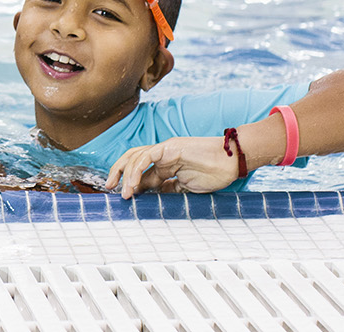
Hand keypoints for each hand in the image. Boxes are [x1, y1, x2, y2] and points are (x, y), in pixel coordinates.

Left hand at [106, 137, 238, 198]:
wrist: (233, 161)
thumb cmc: (215, 174)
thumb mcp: (186, 187)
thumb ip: (169, 189)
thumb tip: (154, 196)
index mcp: (165, 164)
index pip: (140, 171)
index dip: (130, 183)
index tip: (124, 196)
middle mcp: (162, 155)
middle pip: (131, 159)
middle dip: (117, 173)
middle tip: (110, 189)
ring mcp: (164, 149)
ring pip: (135, 157)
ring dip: (125, 174)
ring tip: (125, 193)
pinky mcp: (169, 147)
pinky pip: (145, 156)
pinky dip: (136, 169)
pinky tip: (133, 184)